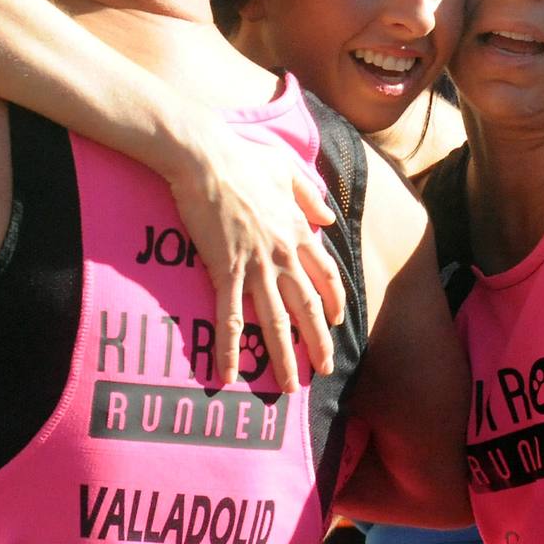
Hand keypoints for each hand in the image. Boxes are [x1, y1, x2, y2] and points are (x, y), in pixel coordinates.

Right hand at [166, 115, 345, 393]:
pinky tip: (230, 374)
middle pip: (307, 307)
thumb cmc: (243, 157)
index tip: (337, 321)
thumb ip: (309, 196)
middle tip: (324, 369)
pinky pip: (231, 317)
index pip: (325, 275)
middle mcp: (284, 253)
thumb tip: (327, 218)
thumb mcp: (287, 170)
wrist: (206, 157)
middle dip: (318, 343)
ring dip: (284, 357)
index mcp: (299, 230)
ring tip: (289, 386)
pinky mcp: (225, 270)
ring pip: (276, 321)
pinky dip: (231, 348)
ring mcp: (256, 264)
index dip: (333, 302)